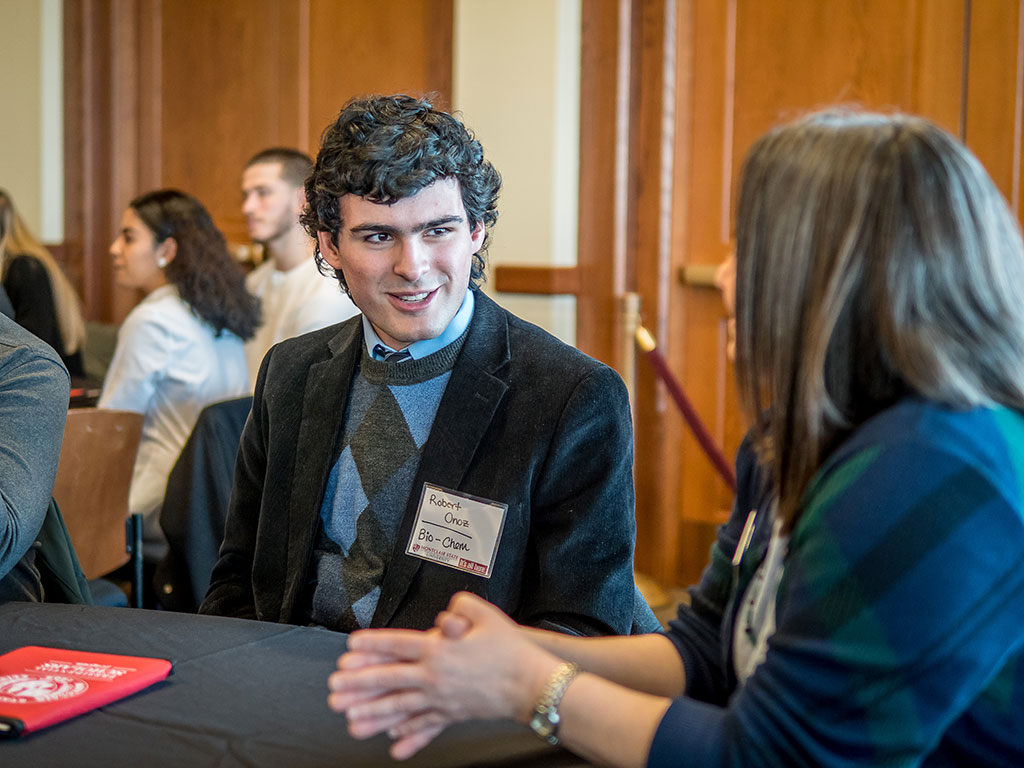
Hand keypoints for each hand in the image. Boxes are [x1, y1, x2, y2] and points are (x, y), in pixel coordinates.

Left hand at [327, 593, 560, 758]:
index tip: (350, 647)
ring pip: (400, 707)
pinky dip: (408, 735)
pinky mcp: (452, 714)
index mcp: (439, 649)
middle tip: (335, 689)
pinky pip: (425, 725)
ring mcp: (441, 699)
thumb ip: (460, 607)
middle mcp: (435, 676)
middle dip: (359, 685)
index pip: (398, 644)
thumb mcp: (484, 614)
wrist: (530, 683)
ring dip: (373, 714)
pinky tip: (393, 742)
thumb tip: (444, 614)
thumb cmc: (509, 648)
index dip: (373, 645)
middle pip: (390, 679)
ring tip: (350, 720)